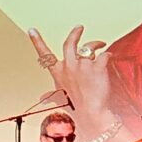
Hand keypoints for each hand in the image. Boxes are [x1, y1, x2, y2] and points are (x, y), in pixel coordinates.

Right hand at [27, 23, 120, 139]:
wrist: (91, 114)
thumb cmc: (76, 107)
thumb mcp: (60, 99)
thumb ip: (51, 94)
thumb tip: (42, 98)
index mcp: (58, 72)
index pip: (44, 54)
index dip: (36, 41)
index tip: (31, 30)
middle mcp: (69, 66)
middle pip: (69, 42)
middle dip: (75, 33)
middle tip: (79, 27)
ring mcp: (83, 66)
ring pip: (89, 47)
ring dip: (96, 44)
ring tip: (102, 45)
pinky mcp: (97, 68)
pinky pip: (104, 55)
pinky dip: (108, 55)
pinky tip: (110, 57)